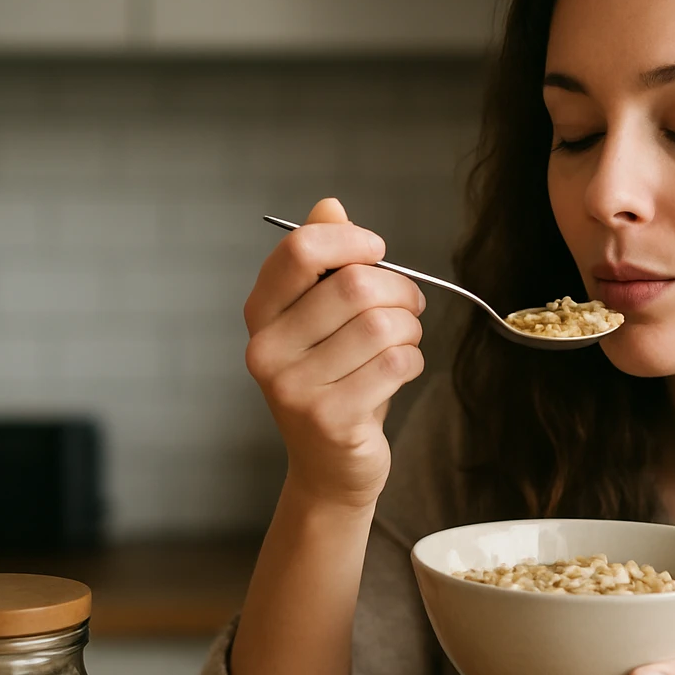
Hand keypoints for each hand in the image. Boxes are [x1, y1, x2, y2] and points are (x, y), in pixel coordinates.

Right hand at [243, 197, 427, 509]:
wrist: (330, 468)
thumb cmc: (333, 382)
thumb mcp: (322, 320)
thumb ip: (323, 263)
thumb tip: (330, 207)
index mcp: (260, 314)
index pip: (300, 250)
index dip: (351, 241)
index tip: (376, 252)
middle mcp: (267, 350)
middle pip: (353, 285)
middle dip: (399, 290)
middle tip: (411, 305)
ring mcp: (294, 388)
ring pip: (382, 325)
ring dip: (411, 328)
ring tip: (405, 341)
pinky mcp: (330, 420)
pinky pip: (396, 364)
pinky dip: (414, 361)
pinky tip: (402, 370)